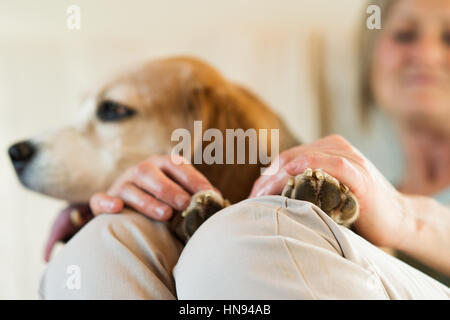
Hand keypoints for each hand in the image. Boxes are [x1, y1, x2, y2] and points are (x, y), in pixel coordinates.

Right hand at [90, 155, 216, 220]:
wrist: (131, 208)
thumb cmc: (165, 201)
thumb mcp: (180, 193)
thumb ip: (195, 194)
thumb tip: (219, 201)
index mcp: (161, 165)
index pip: (176, 165)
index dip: (192, 177)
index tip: (208, 193)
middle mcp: (140, 171)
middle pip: (150, 173)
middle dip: (169, 188)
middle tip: (185, 203)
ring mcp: (121, 184)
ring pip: (130, 187)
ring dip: (147, 200)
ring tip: (165, 214)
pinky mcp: (106, 200)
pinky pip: (100, 199)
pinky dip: (106, 203)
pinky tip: (117, 209)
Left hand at [250, 135, 406, 247]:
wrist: (399, 219)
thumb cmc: (358, 209)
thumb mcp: (326, 192)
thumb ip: (304, 187)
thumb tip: (268, 198)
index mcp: (324, 149)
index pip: (284, 159)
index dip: (265, 177)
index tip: (252, 197)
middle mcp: (334, 147)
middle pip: (288, 159)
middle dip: (266, 180)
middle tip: (251, 201)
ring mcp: (348, 157)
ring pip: (303, 159)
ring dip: (279, 177)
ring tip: (262, 198)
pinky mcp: (359, 172)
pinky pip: (333, 164)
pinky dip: (312, 166)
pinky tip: (294, 174)